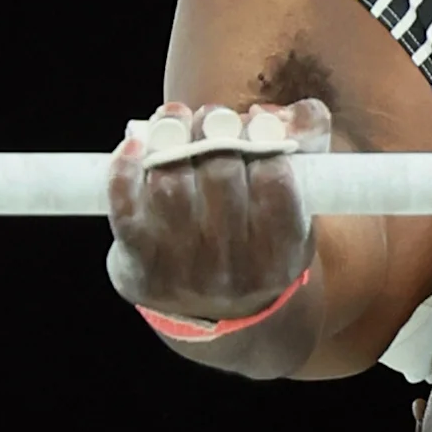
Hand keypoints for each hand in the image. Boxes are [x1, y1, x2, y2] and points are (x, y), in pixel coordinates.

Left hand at [104, 100, 331, 324]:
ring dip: (170, 141)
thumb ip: (306, 143)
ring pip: (171, 186)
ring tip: (174, 125)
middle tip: (210, 119)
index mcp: (284, 253)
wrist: (220, 317)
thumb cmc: (260, 236)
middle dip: (213, 130)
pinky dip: (124, 169)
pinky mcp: (140, 268)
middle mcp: (235, 269)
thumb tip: (272, 114)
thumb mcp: (301, 201)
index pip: (274, 179)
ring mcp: (184, 272)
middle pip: (220, 175)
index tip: (253, 123)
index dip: (261, 138)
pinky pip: (124, 209)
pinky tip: (134, 145)